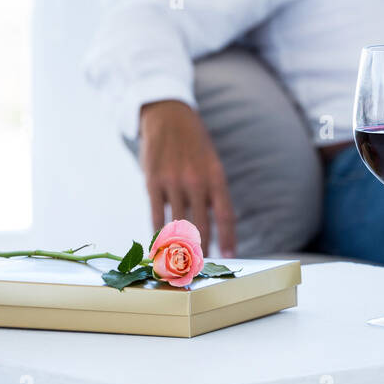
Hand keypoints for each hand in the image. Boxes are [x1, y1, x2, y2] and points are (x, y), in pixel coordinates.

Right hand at [138, 100, 236, 257]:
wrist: (168, 116)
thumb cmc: (193, 143)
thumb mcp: (211, 162)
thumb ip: (213, 190)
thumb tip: (217, 222)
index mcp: (216, 176)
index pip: (226, 215)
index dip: (229, 239)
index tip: (230, 257)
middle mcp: (197, 181)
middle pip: (202, 225)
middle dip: (202, 249)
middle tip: (201, 267)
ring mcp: (174, 182)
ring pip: (178, 223)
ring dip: (179, 246)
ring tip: (180, 264)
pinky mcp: (153, 182)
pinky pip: (157, 215)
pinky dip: (158, 233)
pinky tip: (159, 246)